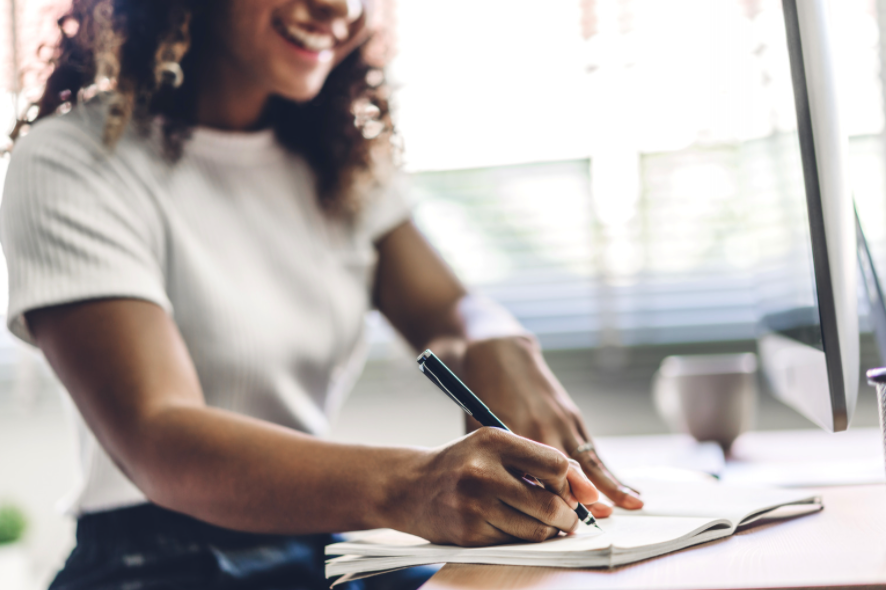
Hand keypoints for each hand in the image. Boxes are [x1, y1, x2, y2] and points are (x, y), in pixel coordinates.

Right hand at [393, 427, 597, 545]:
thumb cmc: (462, 463)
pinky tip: (512, 526)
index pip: (554, 464)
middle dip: (566, 516)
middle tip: (566, 517)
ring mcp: (474, 504)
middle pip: (550, 503)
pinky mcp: (469, 533)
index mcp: (493, 440)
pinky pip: (515, 543)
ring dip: (548, 531)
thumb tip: (590, 493)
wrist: (410, 486)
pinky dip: (522, 539)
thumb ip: (539, 462)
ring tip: (542, 522)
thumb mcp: (495, 447)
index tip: (567, 491)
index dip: (569, 483)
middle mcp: (482, 470)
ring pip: (536, 529)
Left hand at [460, 337, 643, 512]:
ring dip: (608, 484)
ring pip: (586, 459)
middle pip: (565, 470)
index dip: (546, 501)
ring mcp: (559, 422)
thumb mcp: (478, 429)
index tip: (557, 523)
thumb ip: (495, 462)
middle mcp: (540, 429)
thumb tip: (509, 501)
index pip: (532, 476)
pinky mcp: (571, 416)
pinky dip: (607, 470)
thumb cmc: (481, 397)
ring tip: (630, 504)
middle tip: (598, 520)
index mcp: (513, 434)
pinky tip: (624, 487)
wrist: (499, 354)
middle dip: (581, 497)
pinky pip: (591, 449)